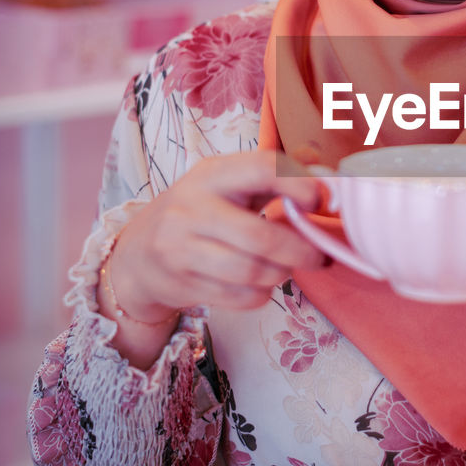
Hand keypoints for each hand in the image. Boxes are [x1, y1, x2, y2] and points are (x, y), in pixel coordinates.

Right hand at [103, 152, 326, 365]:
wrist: (137, 256)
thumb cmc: (197, 214)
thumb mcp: (226, 184)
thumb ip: (272, 179)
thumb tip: (329, 179)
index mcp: (212, 174)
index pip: (262, 168)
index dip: (299, 185)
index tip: (320, 202)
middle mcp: (192, 208)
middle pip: (261, 236)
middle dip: (301, 250)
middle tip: (319, 255)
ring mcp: (182, 248)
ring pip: (252, 271)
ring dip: (281, 274)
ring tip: (285, 268)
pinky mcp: (182, 283)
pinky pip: (240, 297)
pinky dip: (261, 295)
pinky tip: (261, 285)